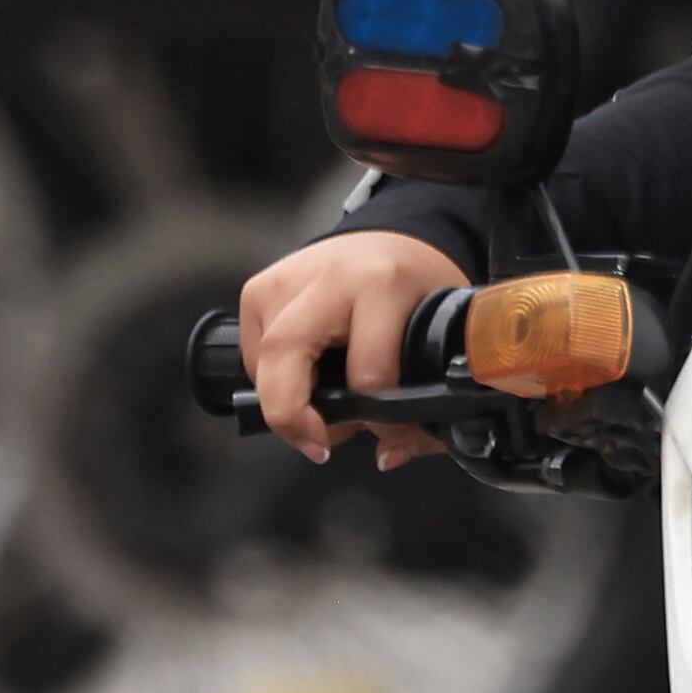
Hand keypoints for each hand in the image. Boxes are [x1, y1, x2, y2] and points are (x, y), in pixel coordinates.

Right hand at [237, 228, 472, 468]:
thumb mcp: (439, 334)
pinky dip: (273, 377)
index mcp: (381, 284)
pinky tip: (305, 375)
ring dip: (285, 398)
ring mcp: (285, 279)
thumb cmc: (418, 287)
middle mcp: (326, 278)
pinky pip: (253, 352)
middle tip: (318, 443)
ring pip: (262, 360)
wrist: (396, 237)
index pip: (367, 373)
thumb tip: (389, 455)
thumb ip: (425, 403)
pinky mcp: (259, 288)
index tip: (386, 436)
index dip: (377, 419)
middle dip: (292, 415)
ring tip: (321, 404)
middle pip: (284, 354)